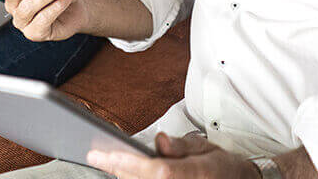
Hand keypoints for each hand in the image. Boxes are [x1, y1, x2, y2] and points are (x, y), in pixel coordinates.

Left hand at [87, 132, 259, 178]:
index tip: (108, 153)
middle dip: (118, 169)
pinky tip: (121, 172)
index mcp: (197, 174)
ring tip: (103, 161)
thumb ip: (181, 145)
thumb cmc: (222, 166)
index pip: (158, 171)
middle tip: (95, 155)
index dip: (131, 163)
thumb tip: (159, 141)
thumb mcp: (205, 147)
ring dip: (124, 176)